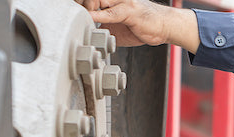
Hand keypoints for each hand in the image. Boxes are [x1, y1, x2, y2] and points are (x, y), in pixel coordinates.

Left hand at [74, 0, 199, 51]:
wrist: (164, 26)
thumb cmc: (141, 26)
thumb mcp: (116, 28)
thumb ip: (101, 27)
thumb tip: (86, 36)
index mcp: (111, 0)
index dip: (79, 4)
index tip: (70, 13)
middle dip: (79, 4)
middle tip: (71, 15)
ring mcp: (123, 2)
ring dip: (87, 7)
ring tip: (79, 18)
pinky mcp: (130, 12)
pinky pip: (111, 12)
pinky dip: (98, 15)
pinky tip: (90, 18)